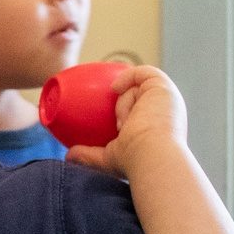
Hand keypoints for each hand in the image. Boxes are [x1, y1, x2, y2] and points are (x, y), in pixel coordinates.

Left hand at [65, 65, 185, 178]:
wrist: (151, 154)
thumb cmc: (134, 160)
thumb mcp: (108, 158)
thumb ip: (90, 155)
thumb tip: (68, 157)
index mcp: (158, 128)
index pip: (142, 113)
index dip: (126, 110)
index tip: (104, 118)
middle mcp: (165, 113)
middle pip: (140, 98)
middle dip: (123, 103)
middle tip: (111, 120)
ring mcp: (165, 100)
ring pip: (136, 89)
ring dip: (124, 103)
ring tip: (122, 124)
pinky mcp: (163, 87)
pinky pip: (143, 73)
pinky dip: (128, 77)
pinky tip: (114, 88)